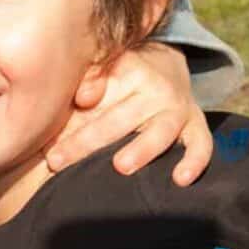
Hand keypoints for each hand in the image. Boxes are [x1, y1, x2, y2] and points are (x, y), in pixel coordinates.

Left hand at [45, 42, 212, 186]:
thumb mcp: (104, 68)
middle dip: (85, 142)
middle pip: (118, 119)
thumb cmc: (120, 79)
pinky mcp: (196, 125)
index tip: (47, 144)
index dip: (70, 118)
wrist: (167, 68)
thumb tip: (84, 96)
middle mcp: (155, 88)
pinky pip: (201, 144)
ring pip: (161, 131)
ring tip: (122, 167)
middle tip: (57, 162)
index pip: (95, 94)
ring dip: (142, 149)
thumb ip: (90, 78)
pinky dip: (195, 161)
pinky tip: (180, 179)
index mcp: (127, 69)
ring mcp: (178, 108)